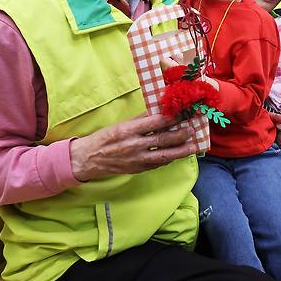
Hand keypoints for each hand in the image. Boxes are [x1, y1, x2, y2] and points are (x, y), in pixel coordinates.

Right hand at [70, 113, 196, 181]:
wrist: (88, 159)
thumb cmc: (103, 139)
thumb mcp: (120, 124)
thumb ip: (140, 119)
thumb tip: (158, 110)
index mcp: (128, 130)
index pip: (155, 122)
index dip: (172, 118)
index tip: (182, 113)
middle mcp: (134, 145)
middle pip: (164, 139)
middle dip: (181, 135)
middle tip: (192, 129)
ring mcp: (137, 160)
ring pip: (165, 155)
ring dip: (181, 151)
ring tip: (192, 145)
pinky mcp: (138, 169)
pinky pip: (158, 164)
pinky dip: (169, 158)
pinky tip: (177, 154)